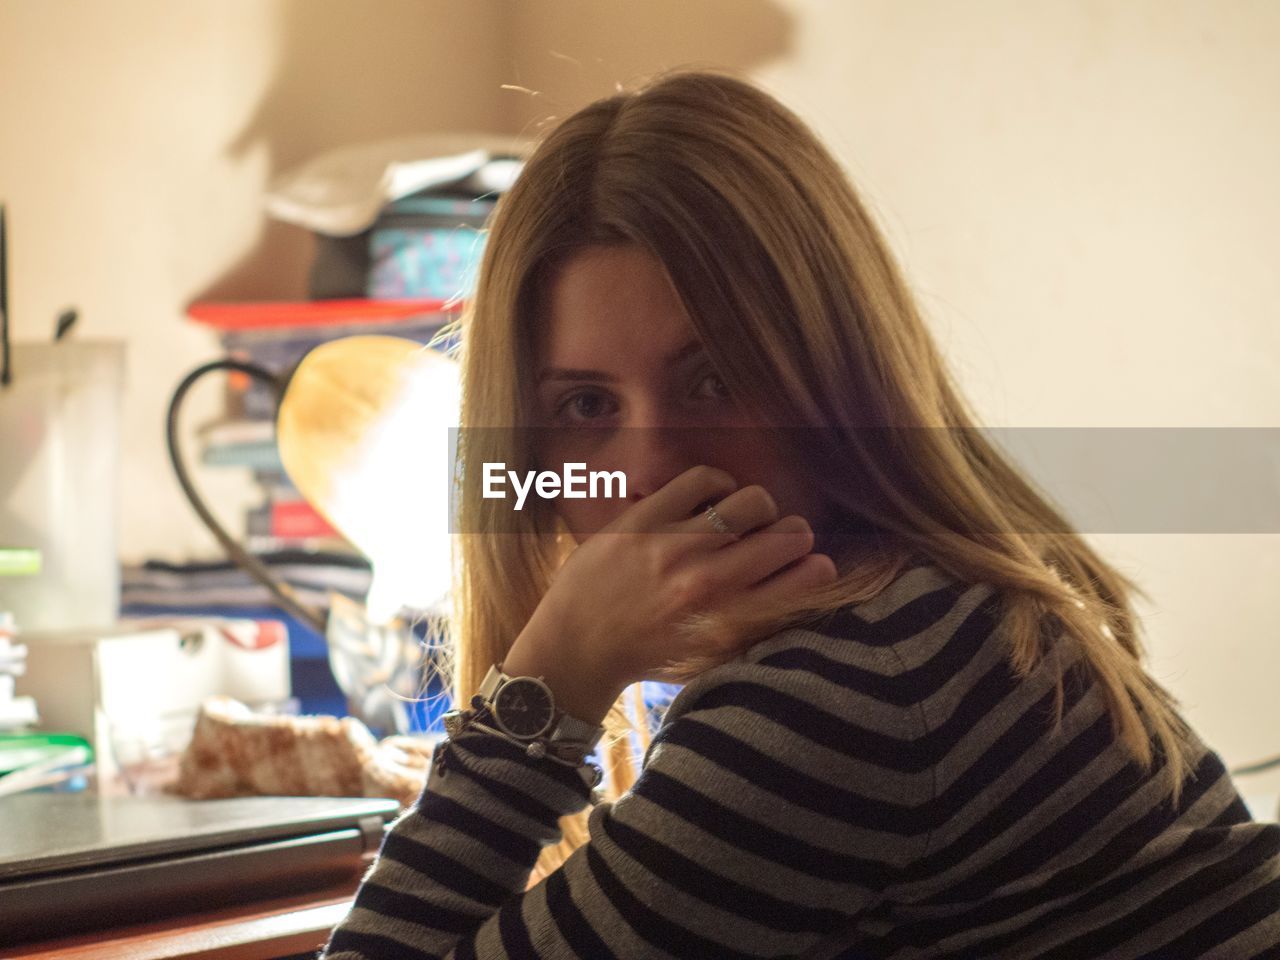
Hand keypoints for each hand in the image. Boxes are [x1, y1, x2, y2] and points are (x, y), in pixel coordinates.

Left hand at [502, 466, 837, 721]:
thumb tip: (807, 581)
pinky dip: (718, 484)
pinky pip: (702, 479)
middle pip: (788, 536)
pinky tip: (712, 499)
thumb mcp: (710, 655)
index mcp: (728, 621)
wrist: (574, 650)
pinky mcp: (643, 519)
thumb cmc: (647, 656)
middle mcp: (708, 582)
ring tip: (745, 519)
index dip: (818, 568)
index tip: (816, 565)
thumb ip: (756, 624)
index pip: (803, 581)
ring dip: (759, 510)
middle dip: (794, 536)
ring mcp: (674, 546)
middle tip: (778, 540)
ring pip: (752, 502)